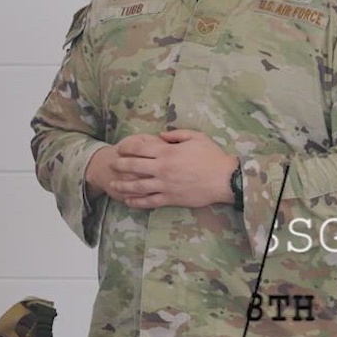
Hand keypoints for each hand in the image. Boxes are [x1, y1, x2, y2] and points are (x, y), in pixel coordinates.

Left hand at [101, 129, 235, 209]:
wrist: (224, 179)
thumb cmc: (212, 156)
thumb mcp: (196, 137)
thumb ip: (176, 134)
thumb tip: (161, 135)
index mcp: (167, 152)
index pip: (139, 148)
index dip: (126, 148)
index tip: (120, 149)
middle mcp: (162, 168)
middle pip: (133, 166)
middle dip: (120, 165)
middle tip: (112, 165)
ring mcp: (165, 185)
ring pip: (138, 186)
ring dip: (123, 185)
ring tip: (114, 185)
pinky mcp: (170, 199)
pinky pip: (149, 201)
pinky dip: (137, 202)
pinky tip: (129, 201)